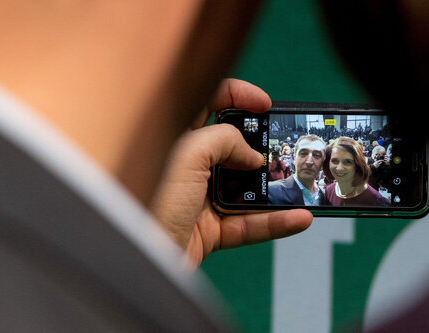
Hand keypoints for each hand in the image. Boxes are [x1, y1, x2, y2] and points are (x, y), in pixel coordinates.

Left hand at [151, 79, 311, 268]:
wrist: (132, 265)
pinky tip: (296, 217)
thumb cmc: (142, 207)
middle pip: (230, 145)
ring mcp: (198, 199)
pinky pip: (248, 223)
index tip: (263, 105)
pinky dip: (274, 222)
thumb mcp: (186, 157)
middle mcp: (185, 166)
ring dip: (273, 187)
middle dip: (260, 144)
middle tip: (280, 145)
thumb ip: (223, 141)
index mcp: (171, 137)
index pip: (205, 102)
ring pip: (244, 187)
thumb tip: (250, 154)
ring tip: (297, 184)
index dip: (236, 96)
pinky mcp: (209, 230)